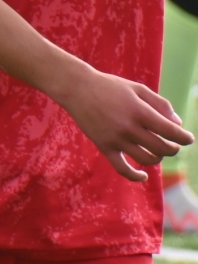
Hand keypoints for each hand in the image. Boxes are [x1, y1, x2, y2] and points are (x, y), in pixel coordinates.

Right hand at [55, 68, 192, 181]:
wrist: (77, 89)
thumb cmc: (110, 86)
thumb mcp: (138, 89)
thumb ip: (160, 104)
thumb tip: (178, 125)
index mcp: (140, 111)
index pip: (171, 132)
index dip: (184, 138)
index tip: (188, 138)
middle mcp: (129, 128)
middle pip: (162, 148)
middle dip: (173, 148)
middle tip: (172, 143)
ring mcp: (116, 139)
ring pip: (147, 160)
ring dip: (158, 158)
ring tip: (157, 150)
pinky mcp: (104, 146)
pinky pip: (122, 169)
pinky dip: (135, 176)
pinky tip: (144, 177)